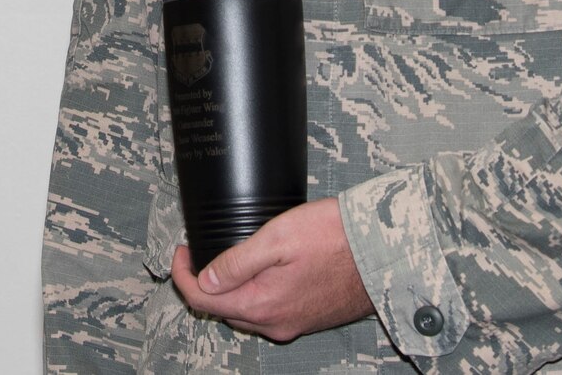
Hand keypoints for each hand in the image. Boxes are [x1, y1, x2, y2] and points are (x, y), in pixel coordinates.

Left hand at [170, 198, 371, 342]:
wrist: (381, 251)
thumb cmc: (334, 238)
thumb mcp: (276, 238)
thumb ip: (237, 262)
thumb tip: (206, 279)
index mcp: (262, 305)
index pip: (203, 300)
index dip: (182, 274)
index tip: (180, 251)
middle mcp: (276, 323)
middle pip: (222, 309)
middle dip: (204, 282)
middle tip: (199, 251)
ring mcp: (293, 323)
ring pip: (245, 311)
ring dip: (229, 289)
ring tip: (226, 258)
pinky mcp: (308, 318)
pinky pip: (269, 311)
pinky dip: (254, 293)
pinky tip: (259, 271)